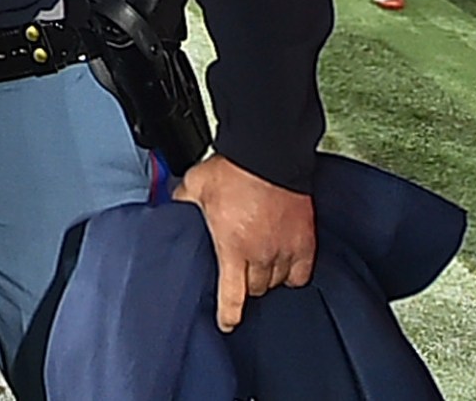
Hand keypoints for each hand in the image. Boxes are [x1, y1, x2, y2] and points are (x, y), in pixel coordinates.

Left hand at [176, 154, 315, 331]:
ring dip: (267, 277)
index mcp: (232, 248)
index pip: (232, 297)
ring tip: (260, 264)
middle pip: (256, 289)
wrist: (269, 152)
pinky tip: (285, 265)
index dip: (229, 315)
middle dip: (246, 284)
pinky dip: (293, 273)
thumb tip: (171, 204)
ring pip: (277, 282)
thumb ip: (183, 200)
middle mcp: (261, 255)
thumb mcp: (196, 184)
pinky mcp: (305, 241)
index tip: (227, 323)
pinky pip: (302, 273)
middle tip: (240, 272)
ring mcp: (285, 249)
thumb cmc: (234, 168)